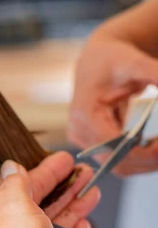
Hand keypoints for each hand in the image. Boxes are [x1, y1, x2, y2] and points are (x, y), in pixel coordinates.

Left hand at [0, 152, 99, 227]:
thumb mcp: (12, 209)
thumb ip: (13, 185)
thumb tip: (8, 167)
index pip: (16, 190)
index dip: (41, 172)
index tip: (62, 160)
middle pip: (34, 209)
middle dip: (61, 188)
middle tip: (83, 173)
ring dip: (72, 207)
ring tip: (92, 193)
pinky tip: (82, 225)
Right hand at [69, 31, 157, 175]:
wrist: (96, 62)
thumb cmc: (111, 60)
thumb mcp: (136, 63)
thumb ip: (157, 75)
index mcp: (83, 113)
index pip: (113, 144)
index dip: (143, 150)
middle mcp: (78, 131)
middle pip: (116, 161)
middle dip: (149, 159)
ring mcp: (83, 140)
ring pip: (119, 167)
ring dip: (147, 163)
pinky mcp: (91, 145)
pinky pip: (118, 162)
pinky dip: (141, 159)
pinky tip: (156, 148)